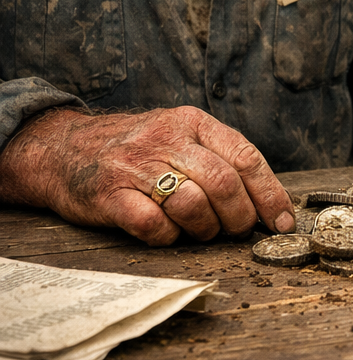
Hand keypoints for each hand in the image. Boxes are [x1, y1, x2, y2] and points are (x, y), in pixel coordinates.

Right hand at [0, 106, 293, 245]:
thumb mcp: (180, 135)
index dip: (270, 194)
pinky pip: (154, 225)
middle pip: (224, 183)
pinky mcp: (110, 196)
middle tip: (238, 232)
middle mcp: (168, 139)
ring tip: (203, 233)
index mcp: (194, 122)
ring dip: (207, 229)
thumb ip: (218, 157)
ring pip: (193, 204)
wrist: (63, 148)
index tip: (282, 222)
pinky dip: (169, 238)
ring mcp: (138, 167)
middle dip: (240, 217)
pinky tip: (167, 234)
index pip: (246, 157)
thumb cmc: (136, 150)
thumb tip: (266, 201)